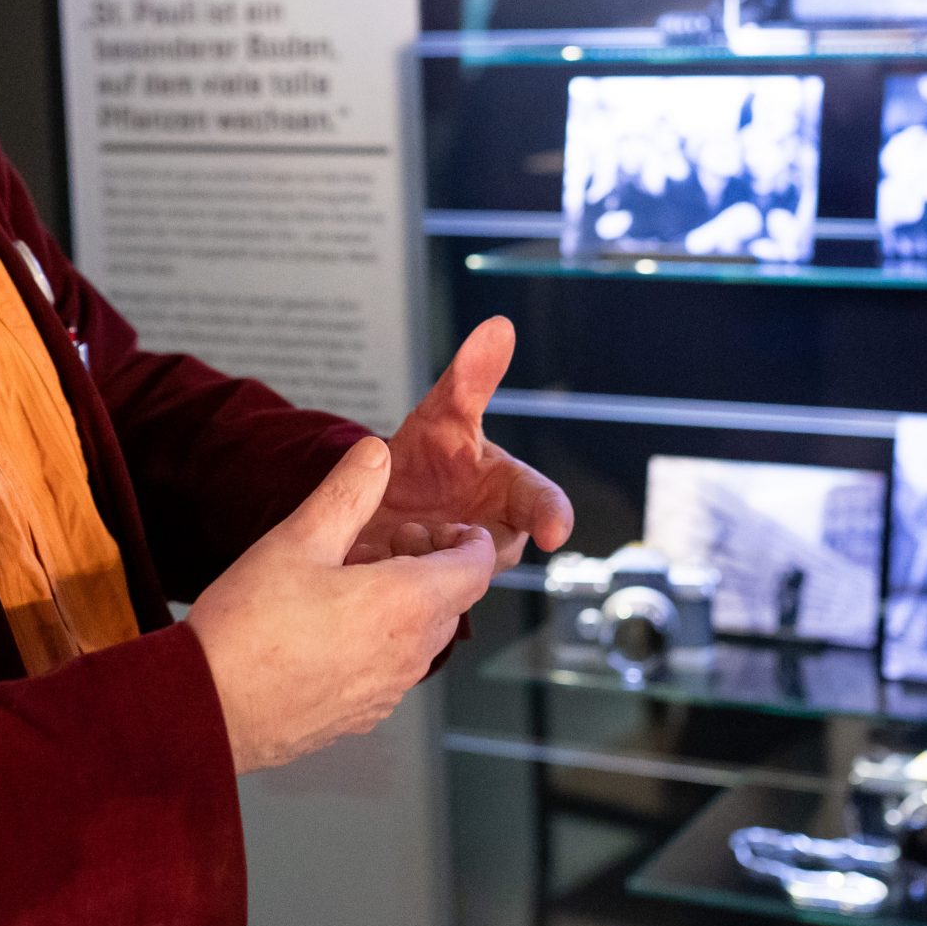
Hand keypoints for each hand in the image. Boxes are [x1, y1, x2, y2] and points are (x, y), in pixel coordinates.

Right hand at [191, 437, 492, 773]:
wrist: (208, 708)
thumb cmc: (249, 627)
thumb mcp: (298, 539)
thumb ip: (347, 492)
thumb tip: (377, 455)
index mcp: (406, 604)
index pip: (476, 568)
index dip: (465, 540)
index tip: (434, 527)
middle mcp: (409, 655)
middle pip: (453, 603)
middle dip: (431, 567)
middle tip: (380, 545)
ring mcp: (387, 693)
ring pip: (422, 639)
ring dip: (404, 605)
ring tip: (347, 584)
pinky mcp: (361, 716)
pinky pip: (391, 671)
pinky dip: (380, 642)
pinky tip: (327, 627)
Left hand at [359, 317, 573, 576]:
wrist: (376, 495)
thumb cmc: (426, 455)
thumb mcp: (442, 414)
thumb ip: (471, 378)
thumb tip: (498, 325)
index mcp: (508, 494)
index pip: (542, 504)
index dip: (552, 515)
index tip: (556, 531)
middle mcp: (491, 535)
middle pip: (498, 550)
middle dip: (466, 542)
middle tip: (433, 529)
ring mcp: (460, 570)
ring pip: (456, 578)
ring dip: (425, 558)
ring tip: (395, 533)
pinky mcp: (425, 597)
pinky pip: (419, 600)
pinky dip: (394, 579)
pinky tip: (371, 559)